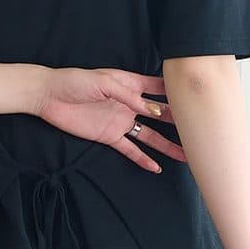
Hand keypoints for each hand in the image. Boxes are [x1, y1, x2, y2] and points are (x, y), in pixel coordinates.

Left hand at [33, 68, 187, 172]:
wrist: (48, 96)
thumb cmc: (74, 81)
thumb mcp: (103, 82)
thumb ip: (129, 96)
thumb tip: (154, 110)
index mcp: (130, 84)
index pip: (159, 88)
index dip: (177, 93)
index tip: (198, 99)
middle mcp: (130, 104)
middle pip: (160, 115)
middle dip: (180, 122)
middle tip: (201, 131)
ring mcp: (121, 121)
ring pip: (150, 135)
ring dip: (167, 145)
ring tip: (186, 155)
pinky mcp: (109, 136)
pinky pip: (130, 149)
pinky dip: (142, 158)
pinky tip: (156, 167)